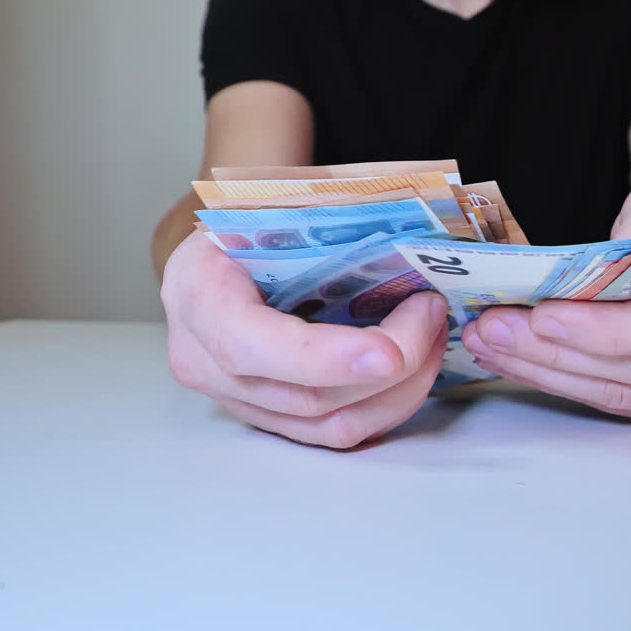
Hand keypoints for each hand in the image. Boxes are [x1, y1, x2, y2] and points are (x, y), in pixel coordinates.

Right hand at [160, 230, 447, 447]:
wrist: (220, 251)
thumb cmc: (247, 218)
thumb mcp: (267, 199)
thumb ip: (322, 214)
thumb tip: (407, 214)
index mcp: (198, 296)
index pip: (251, 347)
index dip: (325, 358)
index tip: (391, 352)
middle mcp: (205, 362)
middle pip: (307, 396)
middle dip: (392, 363)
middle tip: (432, 312)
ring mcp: (236, 399)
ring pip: (332, 425)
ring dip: (401, 387)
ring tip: (432, 335)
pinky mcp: (269, 417)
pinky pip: (337, 431)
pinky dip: (388, 402)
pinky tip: (415, 363)